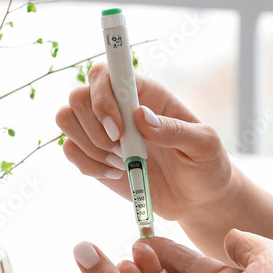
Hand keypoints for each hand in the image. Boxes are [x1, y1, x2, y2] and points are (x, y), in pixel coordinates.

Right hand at [56, 64, 233, 222]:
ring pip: (66, 119)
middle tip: (122, 149)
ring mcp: (103, 131)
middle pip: (78, 95)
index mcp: (146, 93)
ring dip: (89, 145)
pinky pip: (70, 150)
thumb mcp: (204, 145)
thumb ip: (176, 130)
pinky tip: (116, 173)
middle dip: (94, 127)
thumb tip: (142, 117)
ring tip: (123, 163)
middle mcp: (119, 107)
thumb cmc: (206, 165)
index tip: (119, 128)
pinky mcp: (95, 156)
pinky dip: (88, 164)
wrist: (198, 199)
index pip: (107, 72)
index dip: (102, 94)